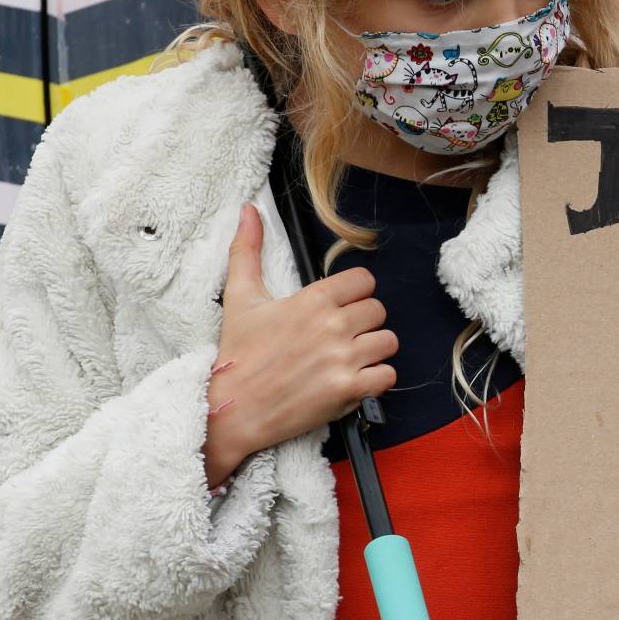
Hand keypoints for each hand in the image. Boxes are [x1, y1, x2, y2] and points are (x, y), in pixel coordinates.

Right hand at [202, 205, 396, 485]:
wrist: (230, 409)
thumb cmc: (237, 353)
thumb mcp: (241, 297)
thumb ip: (248, 250)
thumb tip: (248, 210)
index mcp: (312, 300)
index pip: (364, 281)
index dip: (355, 292)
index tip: (340, 305)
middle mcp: (332, 326)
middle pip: (378, 310)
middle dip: (363, 322)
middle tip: (341, 334)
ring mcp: (342, 360)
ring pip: (388, 341)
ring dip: (374, 350)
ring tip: (350, 357)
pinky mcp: (348, 391)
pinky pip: (388, 376)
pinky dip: (377, 379)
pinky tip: (355, 379)